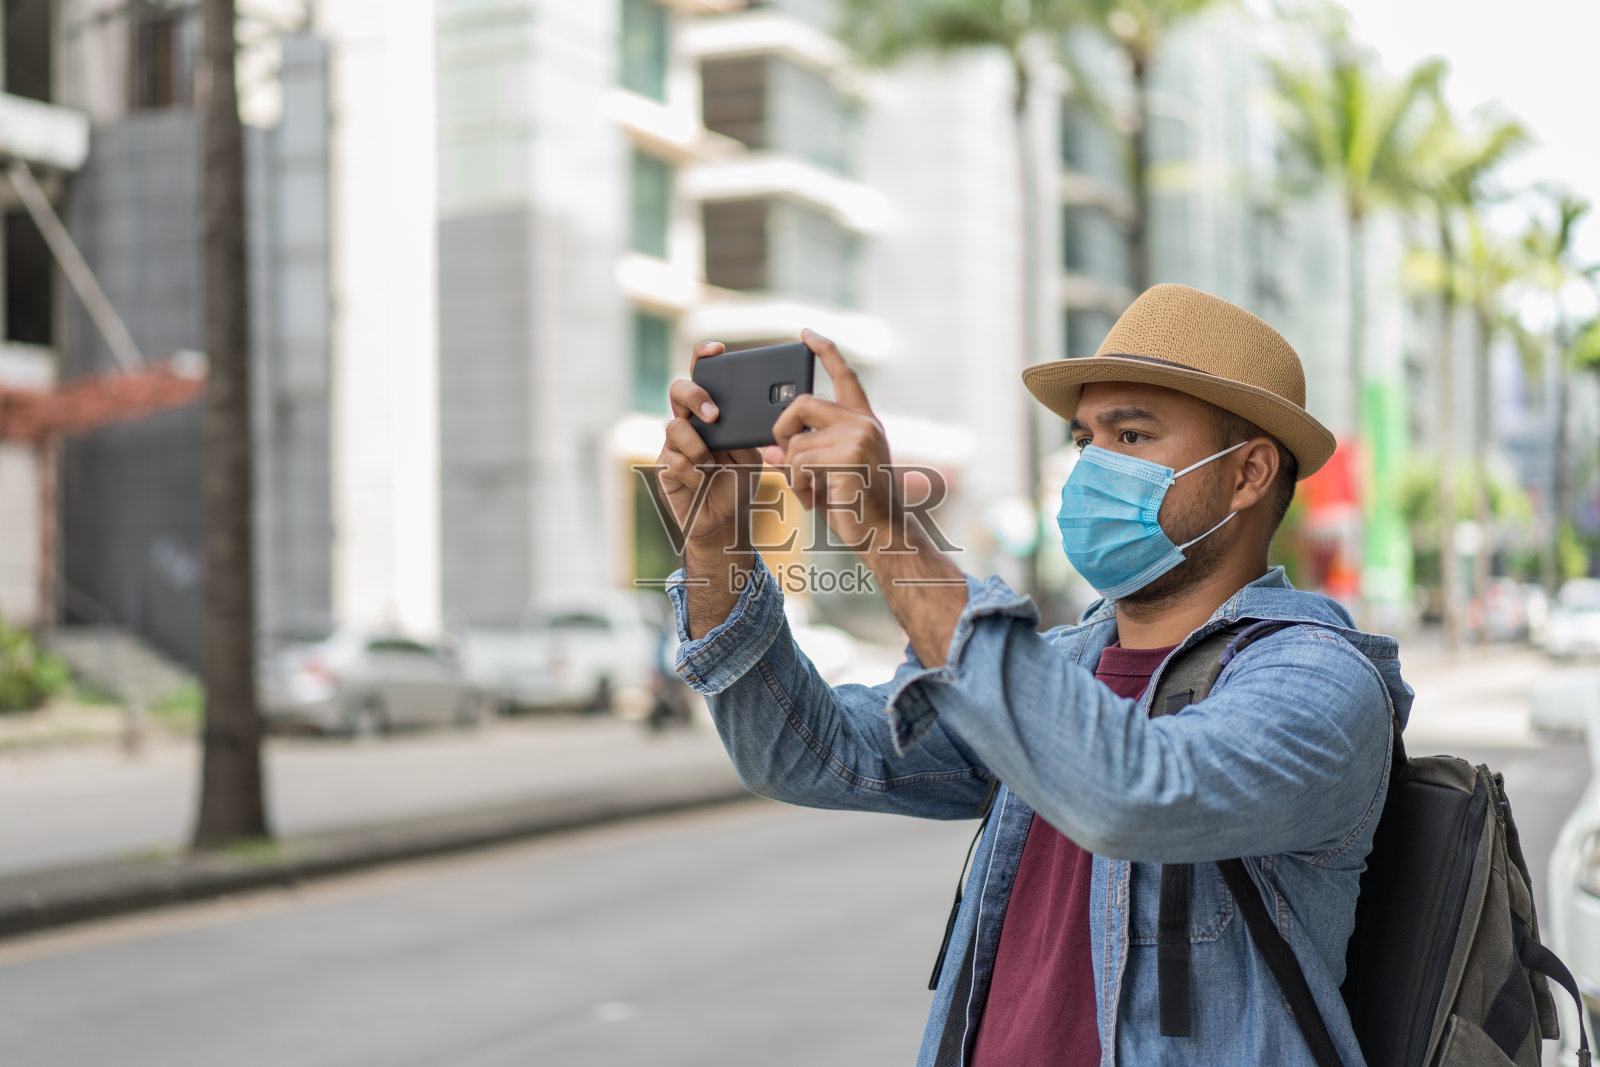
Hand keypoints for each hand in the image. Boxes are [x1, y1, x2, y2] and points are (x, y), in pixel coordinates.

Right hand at [656, 341, 763, 551]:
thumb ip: (746, 433)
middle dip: (695, 396)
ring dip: (699, 448)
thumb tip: (747, 417)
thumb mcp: (752, 455)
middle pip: (678, 390)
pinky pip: (675, 460)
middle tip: (713, 415)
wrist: (725, 521)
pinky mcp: (663, 466)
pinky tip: (702, 485)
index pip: (703, 376)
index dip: (704, 357)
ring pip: (675, 427)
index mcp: (711, 413)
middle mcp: (689, 422)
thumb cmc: (738, 482)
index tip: (716, 350)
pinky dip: (695, 474)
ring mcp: (673, 443)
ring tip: (712, 466)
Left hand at [762, 329, 897, 551]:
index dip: (825, 351)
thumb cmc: (856, 507)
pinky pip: (800, 463)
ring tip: (810, 490)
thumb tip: (769, 448)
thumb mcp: (828, 474)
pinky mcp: (850, 456)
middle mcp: (863, 423)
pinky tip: (815, 498)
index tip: (807, 334)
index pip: (844, 376)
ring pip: (797, 443)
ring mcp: (858, 437)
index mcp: (863, 421)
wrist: (883, 534)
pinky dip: (798, 485)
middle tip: (785, 454)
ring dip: (793, 472)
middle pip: (802, 403)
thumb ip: (802, 455)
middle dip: (782, 428)